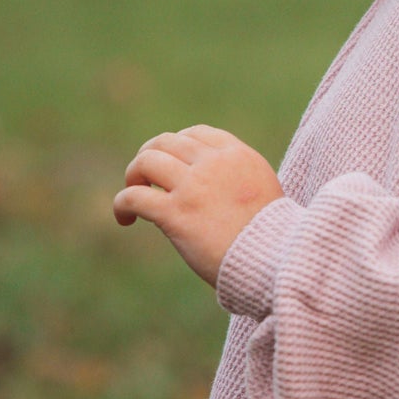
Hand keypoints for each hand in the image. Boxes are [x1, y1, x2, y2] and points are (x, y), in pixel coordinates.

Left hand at [115, 125, 282, 287]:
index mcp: (240, 157)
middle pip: (167, 142)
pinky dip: (122, 205)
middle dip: (150, 155)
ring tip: (134, 193)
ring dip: (134, 175)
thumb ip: (239, 182)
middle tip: (144, 177)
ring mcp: (194, 187)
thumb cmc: (275, 242)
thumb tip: (210, 190)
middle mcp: (215, 164)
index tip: (174, 164)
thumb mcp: (264, 195)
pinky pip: (134, 197)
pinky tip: (125, 218)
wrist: (276, 264)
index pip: (198, 134)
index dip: (178, 145)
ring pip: (146, 161)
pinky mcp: (176, 213)